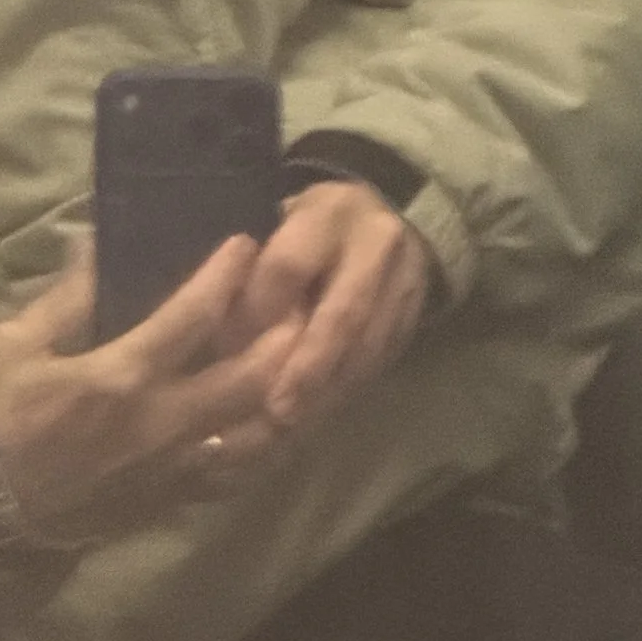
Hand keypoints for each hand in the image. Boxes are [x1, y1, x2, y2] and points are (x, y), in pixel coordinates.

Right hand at [0, 236, 302, 536]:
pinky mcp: (175, 501)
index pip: (190, 318)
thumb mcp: (16, 345)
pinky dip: (265, 445)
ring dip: (288, 394)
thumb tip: (98, 243)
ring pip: (258, 434)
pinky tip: (277, 419)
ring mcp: (174, 469)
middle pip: (249, 379)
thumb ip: (67, 298)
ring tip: (306, 359)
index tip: (245, 243)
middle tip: (301, 300)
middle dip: (284, 336)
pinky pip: (237, 474)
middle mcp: (161, 425)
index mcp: (119, 378)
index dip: (224, 276)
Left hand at [240, 181, 432, 433]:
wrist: (397, 214)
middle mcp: (375, 248)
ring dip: (327, 394)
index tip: (229, 347)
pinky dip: (344, 394)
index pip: (289, 266)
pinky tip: (313, 420)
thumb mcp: (284, 225)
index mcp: (331, 214)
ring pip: (365, 349)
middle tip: (277, 411)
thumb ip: (259, 270)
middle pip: (341, 317)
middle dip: (306, 369)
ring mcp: (404, 286)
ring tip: (289, 426)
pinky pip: (378, 364)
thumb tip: (229, 338)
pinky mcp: (412, 321)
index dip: (259, 310)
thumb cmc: (319, 224)